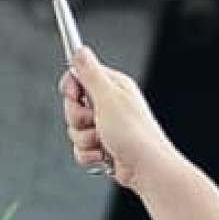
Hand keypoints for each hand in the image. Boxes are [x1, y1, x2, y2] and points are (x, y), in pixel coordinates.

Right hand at [61, 44, 179, 192]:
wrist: (146, 169)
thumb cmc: (134, 134)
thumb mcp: (108, 97)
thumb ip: (90, 74)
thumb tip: (80, 51)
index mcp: (112, 87)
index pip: (78, 77)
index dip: (72, 88)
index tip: (76, 96)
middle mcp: (108, 104)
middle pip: (72, 106)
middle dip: (78, 119)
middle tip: (96, 122)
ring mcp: (104, 126)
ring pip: (74, 130)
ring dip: (85, 140)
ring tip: (104, 141)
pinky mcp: (101, 146)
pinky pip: (80, 149)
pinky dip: (89, 155)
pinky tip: (105, 155)